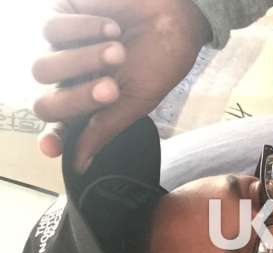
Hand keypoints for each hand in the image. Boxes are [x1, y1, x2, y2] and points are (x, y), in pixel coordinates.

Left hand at [32, 0, 210, 172]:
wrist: (176, 19)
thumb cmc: (161, 60)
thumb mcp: (137, 101)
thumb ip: (105, 129)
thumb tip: (78, 166)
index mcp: (86, 105)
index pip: (58, 128)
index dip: (52, 138)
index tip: (53, 147)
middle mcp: (68, 80)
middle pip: (45, 103)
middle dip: (79, 99)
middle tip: (112, 88)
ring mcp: (61, 48)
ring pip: (43, 67)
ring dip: (83, 61)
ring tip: (119, 51)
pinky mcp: (63, 15)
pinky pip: (53, 29)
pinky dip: (85, 30)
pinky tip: (112, 28)